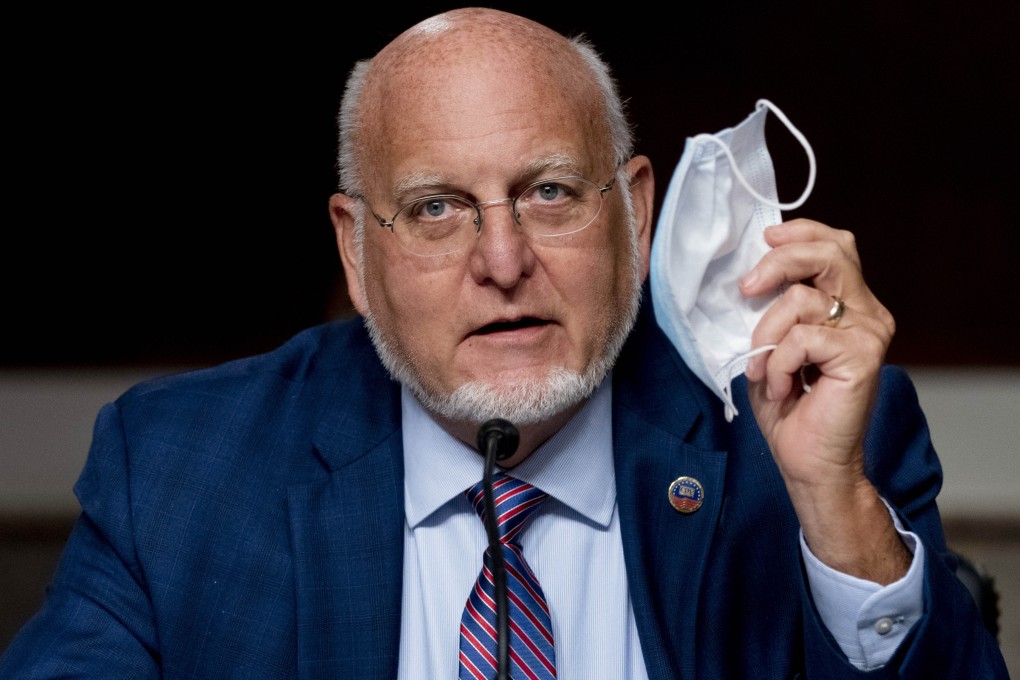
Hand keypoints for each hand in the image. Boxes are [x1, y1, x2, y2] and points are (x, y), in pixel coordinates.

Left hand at [740, 219, 908, 581]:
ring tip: (762, 369)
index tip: (765, 240)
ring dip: (766, 334)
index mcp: (851, 304)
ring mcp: (870, 332)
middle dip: (779, 262)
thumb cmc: (790, 407)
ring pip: (802, 299)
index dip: (800, 234)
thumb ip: (774, 306)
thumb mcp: (773, 344)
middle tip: (746, 289)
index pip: (836, 245)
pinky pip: (802, 338)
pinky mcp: (863, 355)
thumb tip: (749, 274)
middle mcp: (868, 312)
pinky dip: (777, 362)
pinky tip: (779, 387)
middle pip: (830, 253)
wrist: (809, 461)